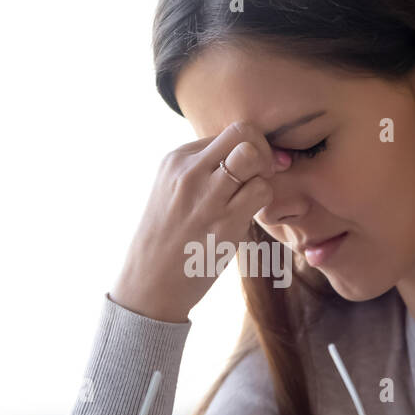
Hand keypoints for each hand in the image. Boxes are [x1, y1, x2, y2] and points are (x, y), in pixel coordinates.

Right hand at [109, 120, 291, 323]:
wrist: (149, 283)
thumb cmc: (168, 238)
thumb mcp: (172, 191)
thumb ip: (203, 170)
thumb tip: (248, 153)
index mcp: (176, 160)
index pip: (227, 133)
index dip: (248, 147)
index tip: (249, 170)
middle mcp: (189, 172)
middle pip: (243, 131)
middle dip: (263, 148)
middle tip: (262, 174)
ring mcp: (206, 196)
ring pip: (254, 156)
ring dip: (265, 175)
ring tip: (255, 194)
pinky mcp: (223, 223)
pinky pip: (261, 191)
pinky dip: (265, 200)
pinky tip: (250, 214)